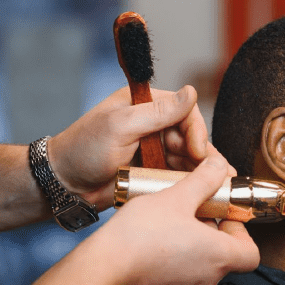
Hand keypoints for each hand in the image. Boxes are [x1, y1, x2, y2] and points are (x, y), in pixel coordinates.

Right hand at [0, 148, 259, 284]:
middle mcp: (208, 281)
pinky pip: (177, 276)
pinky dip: (173, 259)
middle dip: (212, 232)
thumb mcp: (177, 197)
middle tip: (194, 211)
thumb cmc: (140, 236)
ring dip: (192, 244)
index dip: (241, 232)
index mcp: (220, 258)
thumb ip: (204, 180)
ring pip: (200, 265)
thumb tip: (220, 166)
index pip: (251, 252)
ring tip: (171, 221)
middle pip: (225, 257)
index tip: (222, 214)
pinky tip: (152, 240)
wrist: (100, 271)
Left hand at [48, 85, 207, 209]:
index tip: (197, 151)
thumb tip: (191, 91)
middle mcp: (153, 124)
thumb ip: (158, 111)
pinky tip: (206, 193)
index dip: (196, 132)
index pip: (185, 112)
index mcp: (145, 105)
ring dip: (203, 171)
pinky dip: (190, 182)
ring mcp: (154, 149)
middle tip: (217, 174)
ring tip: (220, 186)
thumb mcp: (121, 126)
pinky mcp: (153, 171)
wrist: (63, 185)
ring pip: (189, 158)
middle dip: (204, 156)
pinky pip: (178, 175)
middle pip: (191, 137)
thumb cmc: (83, 150)